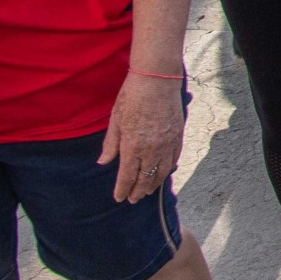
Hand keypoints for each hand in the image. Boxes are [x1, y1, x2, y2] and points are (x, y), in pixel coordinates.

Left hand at [99, 72, 184, 202]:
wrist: (157, 80)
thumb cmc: (132, 96)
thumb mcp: (115, 120)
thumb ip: (110, 144)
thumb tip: (103, 162)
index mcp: (132, 146)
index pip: (127, 176)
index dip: (122, 190)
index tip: (119, 198)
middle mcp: (151, 149)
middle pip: (145, 178)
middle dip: (138, 191)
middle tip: (133, 199)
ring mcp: (167, 143)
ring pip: (161, 172)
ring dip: (153, 184)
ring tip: (147, 191)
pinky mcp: (178, 136)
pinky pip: (174, 159)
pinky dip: (168, 169)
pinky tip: (163, 173)